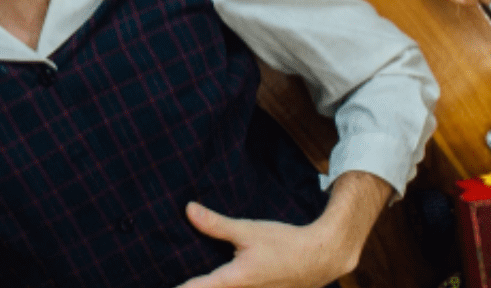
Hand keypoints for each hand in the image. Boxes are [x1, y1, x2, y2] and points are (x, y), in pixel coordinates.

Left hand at [175, 203, 356, 287]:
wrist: (321, 257)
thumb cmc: (285, 243)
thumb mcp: (248, 230)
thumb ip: (216, 224)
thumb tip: (189, 210)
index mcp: (235, 280)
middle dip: (194, 287)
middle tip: (169, 277)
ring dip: (210, 286)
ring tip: (192, 279)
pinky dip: (225, 286)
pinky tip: (218, 279)